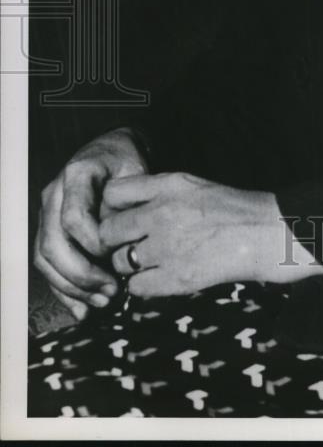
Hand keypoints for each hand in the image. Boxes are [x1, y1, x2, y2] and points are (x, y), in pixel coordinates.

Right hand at [34, 127, 148, 320]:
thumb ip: (129, 203)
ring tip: (103, 302)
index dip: (93, 243)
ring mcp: (46, 213)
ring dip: (72, 287)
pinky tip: (83, 309)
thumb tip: (124, 241)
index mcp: (77, 175)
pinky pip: (46, 265)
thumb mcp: (137, 172)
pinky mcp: (47, 230)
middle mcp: (54, 194)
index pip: (74, 217)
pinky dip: (64, 291)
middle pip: (53, 243)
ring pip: (45, 259)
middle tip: (112, 290)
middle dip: (81, 274)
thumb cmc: (127, 163)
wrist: (111, 152)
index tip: (117, 255)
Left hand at [98, 172, 322, 297]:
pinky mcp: (176, 278)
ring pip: (120, 262)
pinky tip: (160, 277)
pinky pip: (136, 287)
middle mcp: (163, 213)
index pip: (112, 193)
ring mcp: (168, 247)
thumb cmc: (231, 209)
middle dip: (115, 241)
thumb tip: (118, 207)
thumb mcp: (192, 185)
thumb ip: (156, 191)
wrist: (266, 234)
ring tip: (152, 261)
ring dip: (130, 265)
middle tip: (130, 244)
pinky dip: (143, 286)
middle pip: (107, 231)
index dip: (110, 208)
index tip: (120, 217)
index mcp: (169, 185)